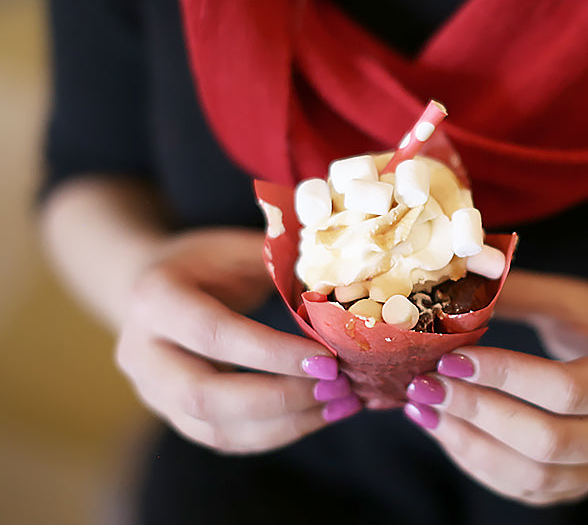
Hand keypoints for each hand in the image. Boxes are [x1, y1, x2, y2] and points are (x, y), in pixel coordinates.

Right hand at [116, 228, 359, 453]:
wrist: (152, 285)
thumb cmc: (204, 262)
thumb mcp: (235, 248)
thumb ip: (280, 264)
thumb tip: (345, 284)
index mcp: (156, 299)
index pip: (214, 334)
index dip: (273, 352)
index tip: (328, 359)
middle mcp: (142, 352)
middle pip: (206, 396)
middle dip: (280, 398)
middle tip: (338, 388)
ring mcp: (152, 391)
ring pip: (215, 430)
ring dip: (285, 424)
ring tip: (339, 404)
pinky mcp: (172, 413)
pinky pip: (222, 438)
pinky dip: (274, 432)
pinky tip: (315, 414)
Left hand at [404, 270, 587, 504]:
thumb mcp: (572, 303)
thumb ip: (518, 295)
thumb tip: (454, 280)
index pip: (570, 389)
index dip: (505, 375)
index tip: (450, 358)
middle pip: (552, 442)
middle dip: (477, 412)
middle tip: (425, 385)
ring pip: (538, 475)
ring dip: (470, 444)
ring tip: (423, 409)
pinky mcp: (583, 478)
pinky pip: (530, 489)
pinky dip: (480, 464)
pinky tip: (444, 430)